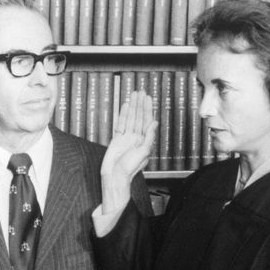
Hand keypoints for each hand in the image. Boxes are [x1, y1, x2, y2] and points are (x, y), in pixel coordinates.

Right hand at [100, 91, 157, 212]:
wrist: (114, 178)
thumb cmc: (129, 169)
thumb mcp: (143, 152)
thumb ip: (149, 137)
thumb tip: (154, 123)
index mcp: (144, 141)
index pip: (147, 121)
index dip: (147, 109)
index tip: (147, 98)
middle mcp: (136, 138)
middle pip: (139, 117)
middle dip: (139, 104)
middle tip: (140, 92)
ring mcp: (126, 138)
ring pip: (130, 119)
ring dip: (132, 107)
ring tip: (133, 95)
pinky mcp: (117, 140)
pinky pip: (120, 124)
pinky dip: (122, 115)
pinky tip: (124, 107)